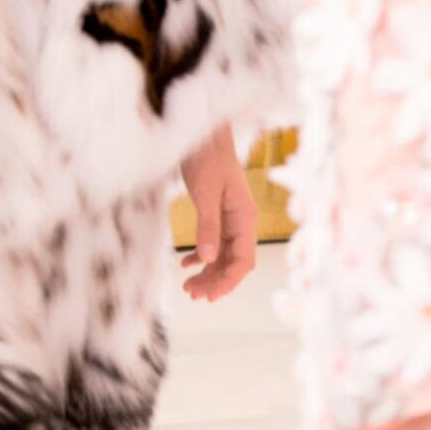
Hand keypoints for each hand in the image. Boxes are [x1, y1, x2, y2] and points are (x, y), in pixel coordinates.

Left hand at [178, 124, 258, 301]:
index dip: (228, 281)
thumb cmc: (207, 158)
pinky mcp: (218, 213)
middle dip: (215, 280)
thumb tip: (208, 259)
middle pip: (234, 262)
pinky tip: (186, 264)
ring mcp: (231, 218)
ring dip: (208, 272)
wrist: (203, 134)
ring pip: (223, 255)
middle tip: (192, 294)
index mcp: (245, 217)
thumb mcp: (205, 194)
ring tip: (188, 285)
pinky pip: (214, 243)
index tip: (209, 296)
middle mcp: (242, 221)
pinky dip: (201, 256)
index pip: (243, 260)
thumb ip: (207, 226)